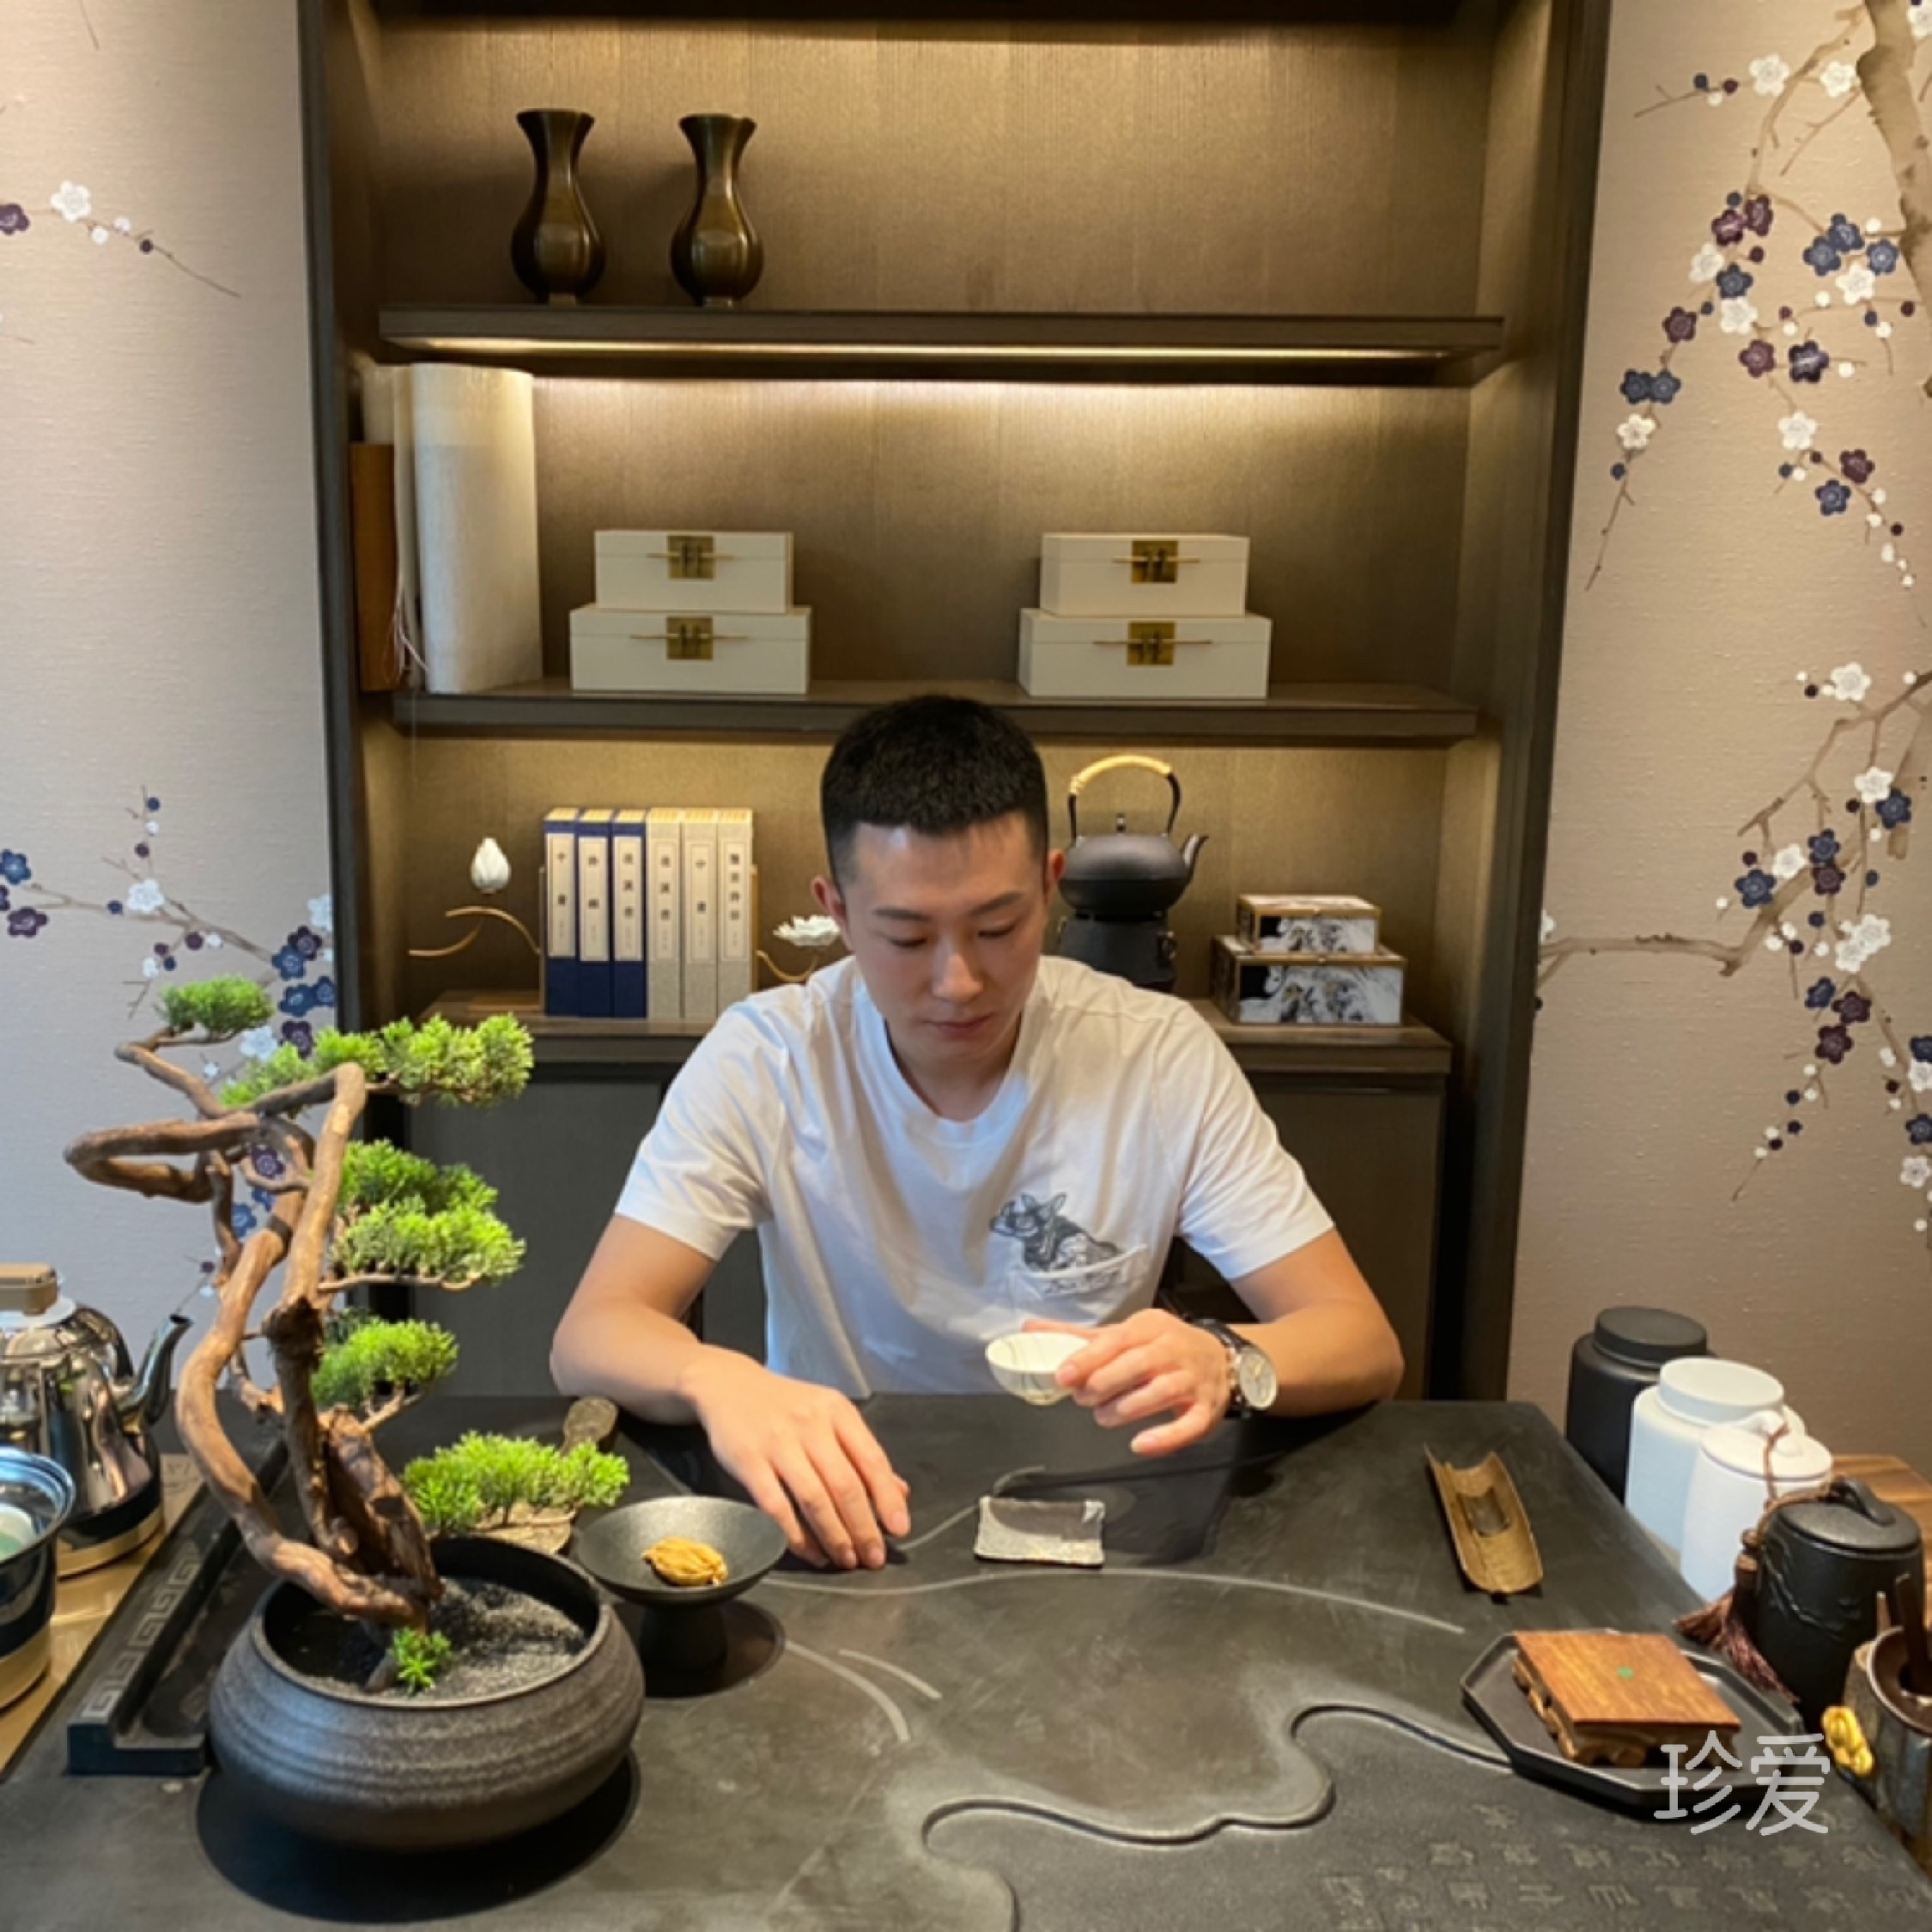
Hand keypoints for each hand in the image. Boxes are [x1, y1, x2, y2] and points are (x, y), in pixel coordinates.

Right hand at [679, 1350, 910, 1569]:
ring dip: (835, 1536)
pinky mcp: (748, 1461)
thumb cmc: (786, 1405)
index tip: (900, 1528)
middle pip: (845, 1485)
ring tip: (847, 1560)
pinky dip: (797, 1536)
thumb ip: (862, 1453)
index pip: (871, 1459)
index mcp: (837, 1411)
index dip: (887, 1498)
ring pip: (814, 1499)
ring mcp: (778, 1443)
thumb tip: (900, 1493)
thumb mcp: (829, 1415)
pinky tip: (812, 1552)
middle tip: (873, 1558)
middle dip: (864, 1527)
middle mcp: (811, 1424)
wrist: (728, 1384)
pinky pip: (777, 1507)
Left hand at [1024, 1309, 1230, 1456]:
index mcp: (1150, 1327)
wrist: (1222, 1358)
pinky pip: (1188, 1426)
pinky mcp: (1207, 1410)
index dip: (1088, 1359)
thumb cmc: (1162, 1346)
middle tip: (1082, 1399)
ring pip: (1159, 1393)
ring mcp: (1193, 1380)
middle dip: (1104, 1384)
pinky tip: (1140, 1444)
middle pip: (1138, 1365)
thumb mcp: (1125, 1334)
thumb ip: (1079, 1337)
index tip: (1063, 1376)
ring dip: (1126, 1409)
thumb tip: (1030, 1330)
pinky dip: (1165, 1438)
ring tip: (1104, 1417)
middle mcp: (1174, 1350)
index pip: (1116, 1340)